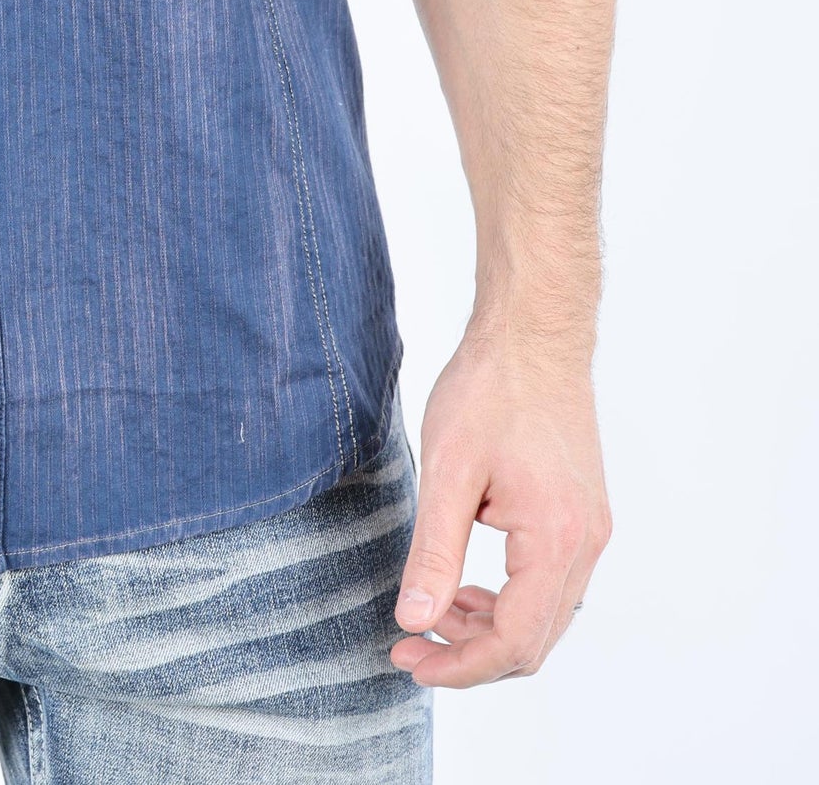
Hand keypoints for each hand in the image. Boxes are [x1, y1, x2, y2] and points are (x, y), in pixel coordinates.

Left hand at [390, 328, 610, 687]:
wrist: (533, 332)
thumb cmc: (491, 389)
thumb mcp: (447, 471)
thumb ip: (434, 553)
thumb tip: (413, 620)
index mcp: (557, 539)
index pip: (514, 642)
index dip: (459, 665)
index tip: (407, 658)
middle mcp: (586, 545)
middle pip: (534, 641)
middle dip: (470, 655)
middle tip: (410, 647)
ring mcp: (590, 530)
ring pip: (543, 616)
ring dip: (488, 628)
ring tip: (432, 613)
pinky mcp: (582, 514)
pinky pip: (550, 583)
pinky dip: (508, 597)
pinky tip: (467, 584)